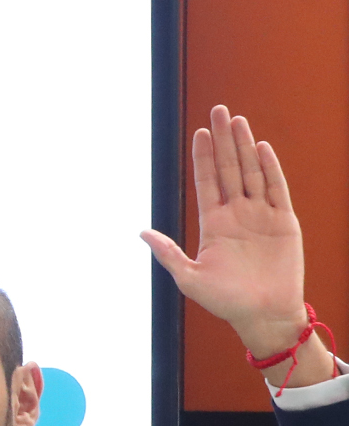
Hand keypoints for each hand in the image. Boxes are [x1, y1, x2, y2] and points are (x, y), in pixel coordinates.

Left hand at [143, 105, 330, 381]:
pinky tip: (260, 148)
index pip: (206, 181)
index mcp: (213, 223)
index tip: (199, 132)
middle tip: (218, 110)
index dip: (202, 156)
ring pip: (251, 172)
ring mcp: (260, 215)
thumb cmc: (225, 301)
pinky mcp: (284, 221)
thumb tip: (141, 232)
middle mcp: (237, 213)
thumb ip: (168, 253)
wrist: (263, 315)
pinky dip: (269, 168)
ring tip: (237, 121)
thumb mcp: (190, 278)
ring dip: (244, 147)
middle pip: (228, 169)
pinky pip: (276, 189)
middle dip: (222, 140)